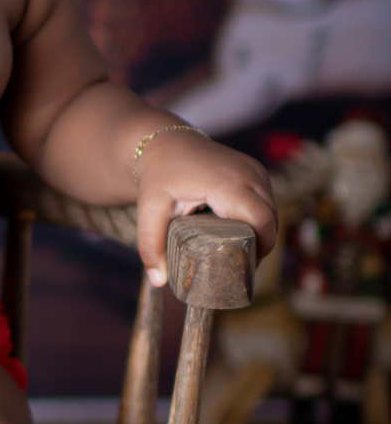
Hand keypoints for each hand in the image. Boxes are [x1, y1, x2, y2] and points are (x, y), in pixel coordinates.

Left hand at [135, 129, 277, 285]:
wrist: (164, 142)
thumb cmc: (159, 175)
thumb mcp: (150, 209)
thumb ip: (151, 245)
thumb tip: (159, 280)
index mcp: (227, 183)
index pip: (261, 220)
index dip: (261, 247)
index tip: (245, 269)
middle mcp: (248, 173)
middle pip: (271, 218)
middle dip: (263, 245)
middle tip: (242, 267)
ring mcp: (255, 169)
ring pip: (272, 210)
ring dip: (263, 232)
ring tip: (242, 253)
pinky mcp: (256, 170)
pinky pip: (267, 200)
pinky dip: (261, 218)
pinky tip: (245, 234)